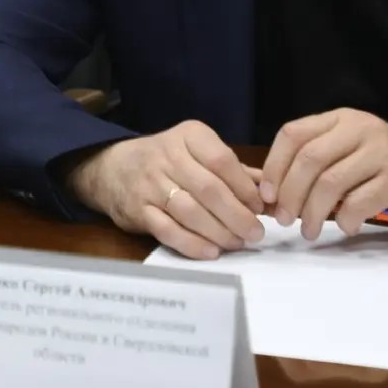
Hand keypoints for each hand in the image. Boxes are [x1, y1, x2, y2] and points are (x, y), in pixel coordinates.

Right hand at [65, 121, 265, 260]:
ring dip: (219, 231)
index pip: (222, 161)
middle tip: (256, 233)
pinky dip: (192, 243)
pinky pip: (168, 230)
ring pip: (190, 211)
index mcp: (189, 136)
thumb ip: (236, 172)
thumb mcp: (199, 152)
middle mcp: (167, 156)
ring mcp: (150, 183)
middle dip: (237, 215)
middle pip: (209, 189)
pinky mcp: (137, 209)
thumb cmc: (167, 161)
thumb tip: (274, 196)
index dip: (245, 188)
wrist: (112, 167)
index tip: (261, 208)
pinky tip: (211, 251)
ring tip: (237, 243)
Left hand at [259, 108, 387, 239]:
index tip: (267, 196)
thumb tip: (272, 194)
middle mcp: (360, 128)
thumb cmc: (387, 165)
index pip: (293, 134)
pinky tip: (345, 227)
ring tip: (308, 231)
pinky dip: (345, 220)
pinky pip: (360, 202)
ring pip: (331, 183)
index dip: (274, 166)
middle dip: (290, 194)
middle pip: (309, 159)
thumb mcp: (351, 149)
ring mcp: (382, 151)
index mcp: (341, 118)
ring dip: (313, 213)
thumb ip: (318, 162)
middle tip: (285, 220)